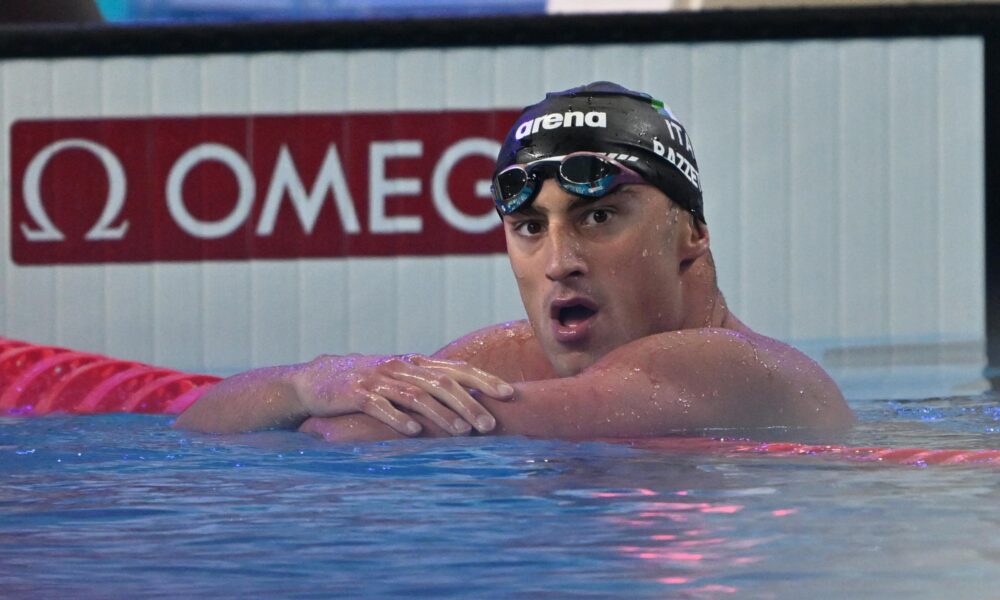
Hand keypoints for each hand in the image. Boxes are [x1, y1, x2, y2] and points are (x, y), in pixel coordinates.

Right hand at [290, 354, 513, 435]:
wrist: (316, 379)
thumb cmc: (366, 383)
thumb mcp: (399, 379)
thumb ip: (428, 386)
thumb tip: (468, 401)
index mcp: (415, 363)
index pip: (457, 369)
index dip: (484, 380)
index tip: (509, 394)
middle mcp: (401, 367)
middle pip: (442, 383)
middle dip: (470, 403)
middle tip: (490, 424)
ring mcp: (378, 379)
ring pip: (417, 395)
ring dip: (442, 414)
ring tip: (463, 432)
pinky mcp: (356, 394)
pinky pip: (381, 406)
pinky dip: (399, 418)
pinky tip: (414, 431)